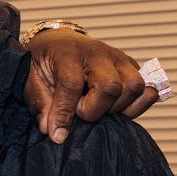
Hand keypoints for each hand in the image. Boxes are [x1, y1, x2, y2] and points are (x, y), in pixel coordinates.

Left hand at [25, 31, 153, 142]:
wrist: (59, 41)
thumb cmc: (44, 61)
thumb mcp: (30, 78)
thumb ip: (40, 102)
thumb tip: (52, 129)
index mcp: (68, 53)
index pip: (71, 85)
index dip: (65, 113)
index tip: (58, 133)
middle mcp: (98, 53)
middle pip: (111, 86)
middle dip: (95, 109)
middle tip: (80, 112)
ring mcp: (118, 58)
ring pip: (134, 87)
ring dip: (117, 107)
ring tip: (98, 108)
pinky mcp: (131, 66)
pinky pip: (146, 90)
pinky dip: (136, 105)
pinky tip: (116, 108)